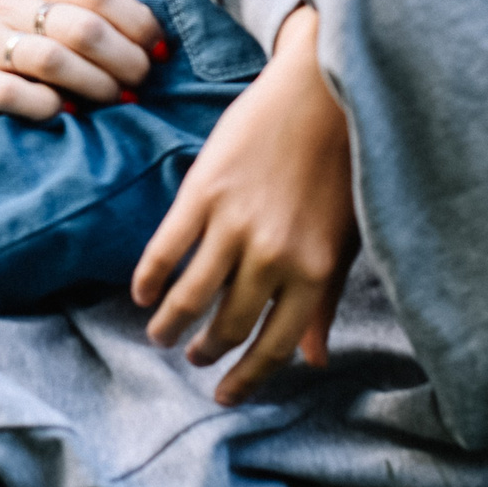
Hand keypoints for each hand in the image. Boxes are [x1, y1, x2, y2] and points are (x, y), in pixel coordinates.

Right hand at [0, 0, 164, 117]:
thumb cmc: (2, 25)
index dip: (139, 19)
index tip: (160, 46)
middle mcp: (10, 6)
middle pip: (83, 27)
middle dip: (125, 57)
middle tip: (143, 78)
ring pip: (54, 60)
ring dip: (96, 84)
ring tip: (117, 99)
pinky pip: (17, 94)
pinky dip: (51, 106)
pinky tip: (69, 111)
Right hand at [131, 6, 356, 404]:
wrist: (322, 91)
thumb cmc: (342, 168)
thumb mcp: (345, 240)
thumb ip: (326, 303)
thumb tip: (314, 361)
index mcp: (316, 271)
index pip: (274, 345)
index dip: (246, 378)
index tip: (224, 395)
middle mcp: (275, 255)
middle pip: (228, 324)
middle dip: (206, 351)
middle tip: (192, 357)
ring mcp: (235, 223)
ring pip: (191, 295)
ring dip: (170, 324)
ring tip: (161, 335)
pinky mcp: (203, 191)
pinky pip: (166, 249)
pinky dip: (149, 278)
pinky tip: (142, 294)